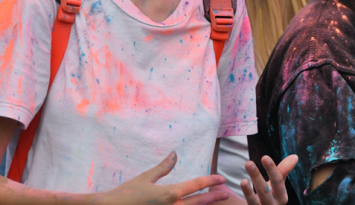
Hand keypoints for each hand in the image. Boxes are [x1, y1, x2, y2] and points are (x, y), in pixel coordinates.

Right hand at [100, 152, 228, 204]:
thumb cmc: (127, 193)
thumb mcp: (146, 178)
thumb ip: (164, 167)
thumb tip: (175, 153)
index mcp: (169, 194)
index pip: (196, 185)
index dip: (211, 180)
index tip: (222, 179)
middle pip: (199, 202)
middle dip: (214, 197)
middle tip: (226, 193)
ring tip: (215, 202)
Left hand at [239, 155, 297, 204]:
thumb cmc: (272, 195)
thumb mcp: (278, 184)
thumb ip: (284, 170)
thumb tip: (295, 156)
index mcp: (282, 197)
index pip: (278, 181)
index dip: (271, 169)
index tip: (264, 157)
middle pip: (264, 191)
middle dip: (256, 177)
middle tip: (248, 163)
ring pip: (254, 201)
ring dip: (248, 191)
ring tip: (243, 181)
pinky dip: (246, 196)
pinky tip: (242, 184)